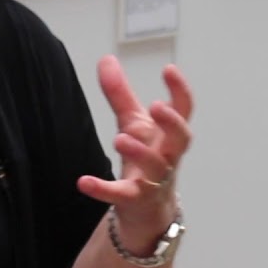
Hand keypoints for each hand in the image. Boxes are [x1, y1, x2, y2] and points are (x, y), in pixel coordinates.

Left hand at [78, 55, 192, 249]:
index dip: (180, 90)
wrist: (147, 208)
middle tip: (156, 107)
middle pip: (181, 140)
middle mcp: (168, 156)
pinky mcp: (135, 200)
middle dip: (172, 123)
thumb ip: (120, 93)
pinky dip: (103, 189)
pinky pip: (122, 195)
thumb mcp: (133, 122)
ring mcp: (155, 180)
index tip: (168, 70)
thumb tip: (106, 59)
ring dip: (141, 153)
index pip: (184, 110)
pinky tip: (83, 182)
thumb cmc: (146, 157)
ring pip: (156, 167)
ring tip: (120, 138)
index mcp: (168, 134)